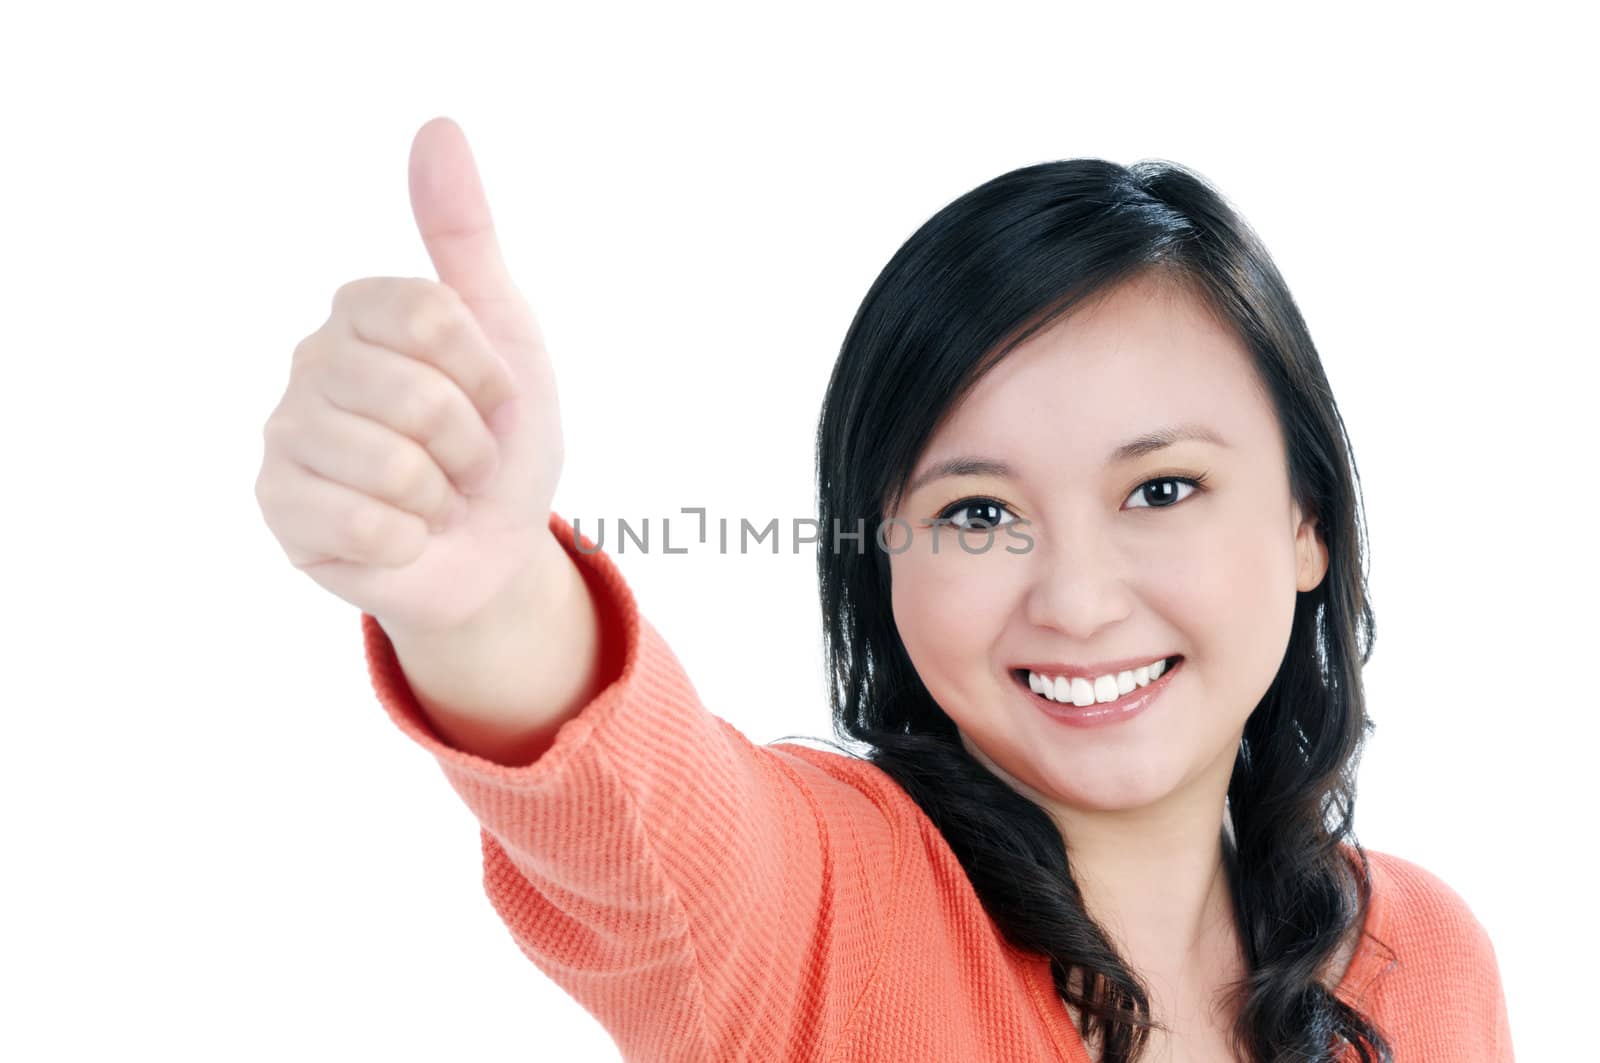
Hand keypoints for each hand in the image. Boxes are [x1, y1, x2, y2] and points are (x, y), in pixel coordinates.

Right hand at [256, 117, 564, 634]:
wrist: (489, 548)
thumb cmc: (498, 441)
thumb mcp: (505, 333)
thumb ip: (465, 235)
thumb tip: (438, 128)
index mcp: (362, 310)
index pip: (431, 314)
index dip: (485, 373)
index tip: (493, 397)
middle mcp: (312, 361)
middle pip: (418, 394)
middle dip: (472, 445)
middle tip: (465, 460)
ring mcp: (288, 434)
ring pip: (394, 465)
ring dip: (444, 496)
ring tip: (434, 496)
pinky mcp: (280, 507)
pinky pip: (368, 523)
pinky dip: (412, 540)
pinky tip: (402, 534)